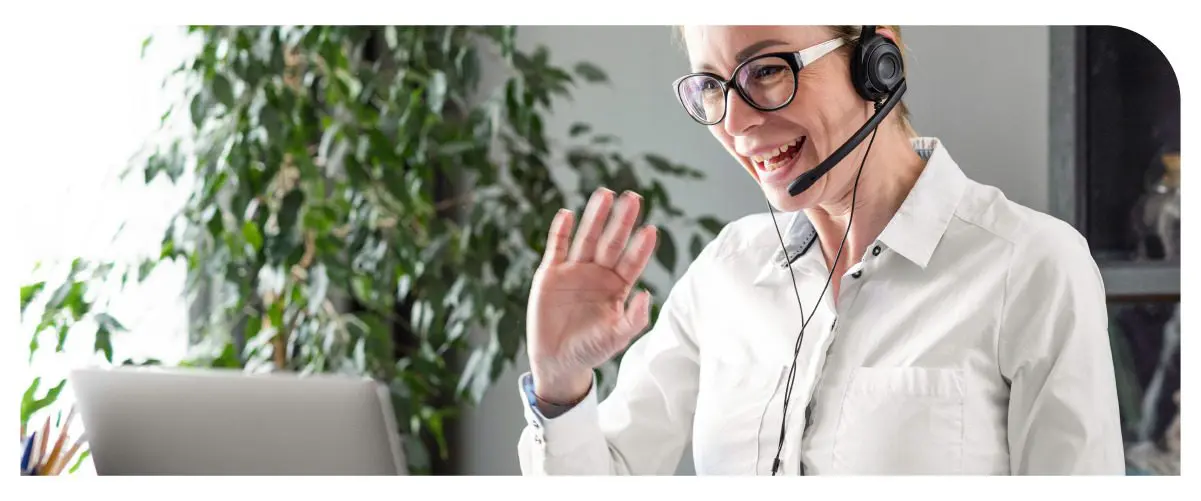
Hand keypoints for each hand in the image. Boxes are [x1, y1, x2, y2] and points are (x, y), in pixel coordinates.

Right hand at [526, 188, 657, 403]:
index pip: (632, 262)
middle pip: (612, 242)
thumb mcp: (616, 338)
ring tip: (605, 194)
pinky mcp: (550, 273)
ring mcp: (574, 270)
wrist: (557, 360)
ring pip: (586, 238)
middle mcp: (598, 273)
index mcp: (617, 287)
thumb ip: (634, 319)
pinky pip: (556, 247)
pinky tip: (567, 214)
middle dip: (622, 221)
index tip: (651, 230)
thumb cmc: (591, 349)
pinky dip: (560, 231)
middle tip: (633, 198)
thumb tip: (647, 294)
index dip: (640, 247)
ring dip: (595, 217)